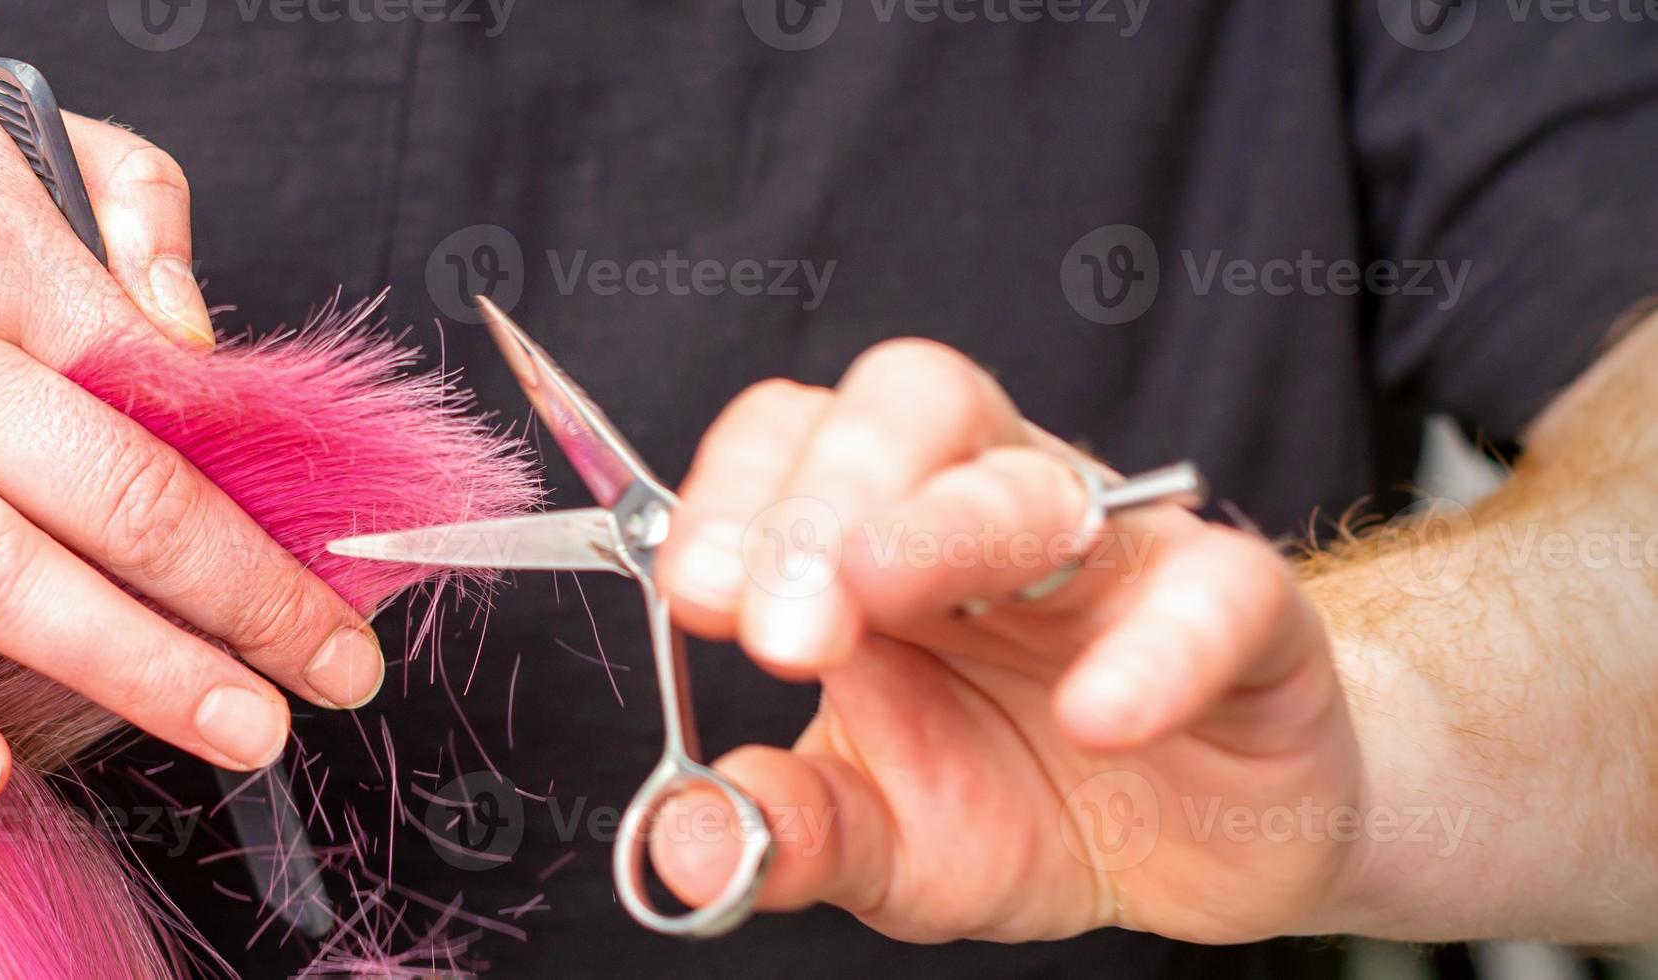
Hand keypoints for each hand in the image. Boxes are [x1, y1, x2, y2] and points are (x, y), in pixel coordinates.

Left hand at [646, 339, 1362, 942]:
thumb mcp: (888, 839)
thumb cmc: (1030, 801)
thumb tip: (683, 843)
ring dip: (947, 527)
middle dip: (820, 500)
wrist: (1204, 852)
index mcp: (879, 539)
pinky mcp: (1246, 617)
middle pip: (908, 406)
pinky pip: (1213, 594)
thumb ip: (794, 827)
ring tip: (877, 592)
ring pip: (1036, 478)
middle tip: (780, 625)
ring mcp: (1118, 553)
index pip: (792, 437)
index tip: (697, 593)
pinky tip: (1097, 716)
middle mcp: (989, 512)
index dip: (735, 495)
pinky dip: (1153, 649)